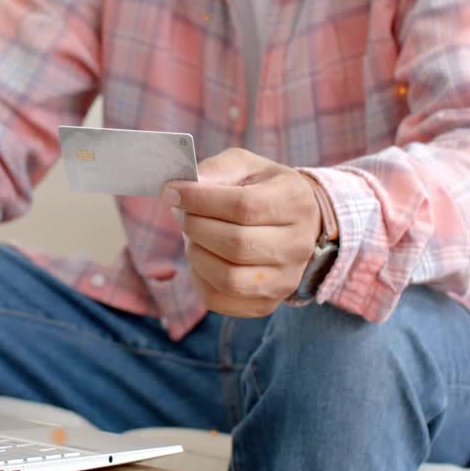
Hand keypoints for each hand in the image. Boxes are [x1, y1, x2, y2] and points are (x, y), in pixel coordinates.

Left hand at [164, 149, 323, 317]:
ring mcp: (285, 280)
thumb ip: (217, 170)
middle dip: (195, 226)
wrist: (293, 224)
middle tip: (182, 213)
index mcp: (296, 203)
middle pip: (236, 244)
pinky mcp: (265, 304)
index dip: (200, 200)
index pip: (244, 207)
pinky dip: (199, 278)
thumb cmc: (263, 190)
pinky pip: (219, 300)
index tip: (172, 191)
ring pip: (228, 278)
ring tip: (192, 235)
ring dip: (196, 254)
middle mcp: (297, 246)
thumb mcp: (247, 166)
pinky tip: (202, 257)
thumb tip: (183, 188)